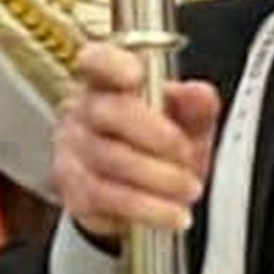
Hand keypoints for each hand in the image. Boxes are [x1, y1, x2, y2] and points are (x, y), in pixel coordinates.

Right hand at [52, 40, 220, 241]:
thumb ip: (196, 106)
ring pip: (109, 160)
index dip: (112, 64)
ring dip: (157, 178)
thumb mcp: (186, 121)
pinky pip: (108, 199)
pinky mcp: (75, 192)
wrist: (138, 194)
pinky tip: (171, 213)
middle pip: (108, 113)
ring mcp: (74, 153)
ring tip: (188, 188)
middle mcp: (84, 112)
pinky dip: (147, 208)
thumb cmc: (159, 146)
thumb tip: (200, 94)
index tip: (135, 75)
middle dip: (154, 135)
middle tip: (186, 153)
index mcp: (108, 82)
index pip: (96, 60)